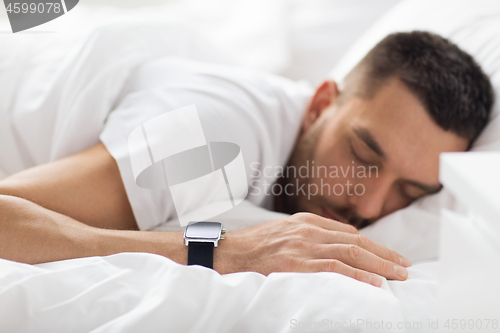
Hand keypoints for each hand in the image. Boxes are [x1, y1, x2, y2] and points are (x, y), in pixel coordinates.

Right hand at [214, 213, 410, 286]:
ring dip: (378, 265)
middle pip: (355, 241)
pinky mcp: (296, 262)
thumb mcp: (284, 234)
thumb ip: (308, 238)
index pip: (348, 233)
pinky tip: (373, 283)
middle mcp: (308, 229)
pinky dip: (356, 274)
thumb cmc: (254, 247)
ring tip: (398, 276)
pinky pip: (333, 267)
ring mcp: (303, 245)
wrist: (227, 252)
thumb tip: (333, 250)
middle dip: (384, 255)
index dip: (373, 246)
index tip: (389, 256)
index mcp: (306, 221)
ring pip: (350, 253)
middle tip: (404, 267)